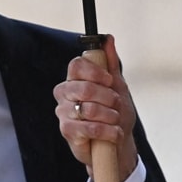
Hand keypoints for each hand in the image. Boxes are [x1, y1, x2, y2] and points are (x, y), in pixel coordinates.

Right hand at [53, 35, 139, 181]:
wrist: (117, 143)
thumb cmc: (114, 113)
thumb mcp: (117, 86)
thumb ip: (110, 62)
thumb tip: (108, 38)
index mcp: (74, 79)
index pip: (76, 65)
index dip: (95, 72)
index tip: (109, 81)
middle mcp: (64, 94)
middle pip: (84, 87)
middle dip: (108, 97)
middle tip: (116, 103)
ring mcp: (64, 113)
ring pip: (89, 109)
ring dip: (110, 116)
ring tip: (116, 120)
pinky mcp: (67, 131)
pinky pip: (90, 127)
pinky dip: (108, 131)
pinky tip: (114, 133)